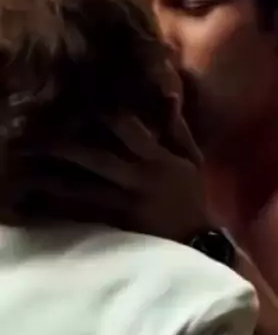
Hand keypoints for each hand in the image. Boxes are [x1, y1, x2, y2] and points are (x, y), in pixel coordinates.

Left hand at [31, 112, 211, 242]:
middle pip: (96, 158)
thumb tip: (168, 93)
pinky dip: (58, 207)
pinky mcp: (114, 226)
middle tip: (34, 133)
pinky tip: (36, 199)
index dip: (102, 114)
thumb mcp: (190, 159)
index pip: (127, 129)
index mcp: (157, 159)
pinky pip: (81, 214)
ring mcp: (124, 204)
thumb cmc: (191, 196)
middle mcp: (137, 179)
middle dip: (65, 146)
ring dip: (52, 178)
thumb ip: (176, 128)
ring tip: (25, 166)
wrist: (196, 241)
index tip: (77, 100)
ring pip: (82, 189)